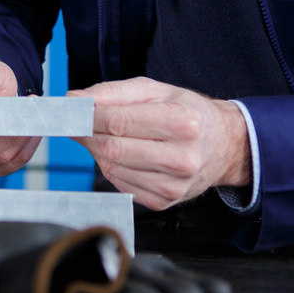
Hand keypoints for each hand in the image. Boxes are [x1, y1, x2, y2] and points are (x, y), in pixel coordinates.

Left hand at [69, 77, 250, 210]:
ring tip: (108, 137)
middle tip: (78, 124)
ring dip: (98, 151)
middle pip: (112, 148)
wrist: (223, 146)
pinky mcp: (164, 202)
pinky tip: (124, 156)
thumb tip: (73, 101)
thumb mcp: (154, 90)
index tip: (70, 111)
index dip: (86, 117)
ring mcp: (174, 185)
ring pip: (111, 168)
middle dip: (87, 134)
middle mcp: (182, 157)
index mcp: (182, 122)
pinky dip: (112, 168)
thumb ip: (110, 92)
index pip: (117, 122)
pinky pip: (120, 185)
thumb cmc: (186, 113)